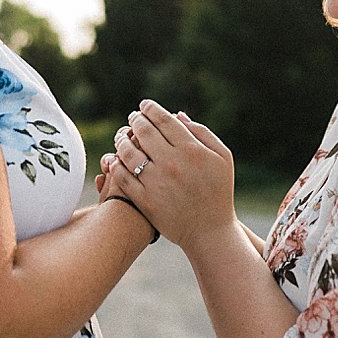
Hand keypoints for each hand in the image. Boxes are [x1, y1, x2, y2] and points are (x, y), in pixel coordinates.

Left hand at [104, 100, 235, 249]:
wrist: (210, 231)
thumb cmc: (218, 191)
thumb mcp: (222, 157)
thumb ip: (202, 133)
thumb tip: (178, 115)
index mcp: (192, 150)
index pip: (164, 120)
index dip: (151, 109)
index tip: (144, 106)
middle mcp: (172, 163)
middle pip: (144, 132)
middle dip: (135, 120)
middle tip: (132, 118)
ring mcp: (157, 182)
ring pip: (129, 152)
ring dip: (121, 140)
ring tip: (122, 137)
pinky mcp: (145, 200)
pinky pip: (124, 177)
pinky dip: (116, 165)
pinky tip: (115, 159)